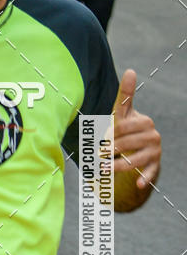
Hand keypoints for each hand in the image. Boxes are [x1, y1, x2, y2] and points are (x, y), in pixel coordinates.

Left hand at [113, 69, 160, 188]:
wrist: (137, 151)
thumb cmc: (125, 131)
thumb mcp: (123, 114)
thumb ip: (125, 95)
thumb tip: (130, 70)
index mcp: (144, 121)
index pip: (124, 126)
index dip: (112, 133)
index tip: (102, 138)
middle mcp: (152, 135)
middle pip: (127, 143)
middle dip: (112, 148)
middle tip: (98, 154)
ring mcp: (154, 151)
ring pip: (134, 159)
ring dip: (118, 165)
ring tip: (103, 169)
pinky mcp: (155, 166)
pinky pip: (150, 173)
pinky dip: (144, 178)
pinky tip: (138, 184)